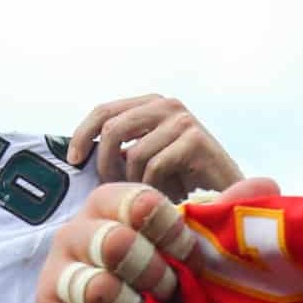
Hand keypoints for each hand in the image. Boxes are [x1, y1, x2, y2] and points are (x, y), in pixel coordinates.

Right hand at [37, 178, 281, 302]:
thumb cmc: (173, 293)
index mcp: (110, 205)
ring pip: (101, 290)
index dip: (174, 233)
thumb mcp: (202, 256)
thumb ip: (230, 217)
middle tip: (171, 294)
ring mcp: (57, 278)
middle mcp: (75, 233)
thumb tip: (265, 184)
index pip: (141, 202)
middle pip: (118, 243)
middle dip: (157, 275)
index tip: (192, 258)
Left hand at [67, 96, 240, 200]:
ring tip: (149, 197)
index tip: (73, 161)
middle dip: (105, 165)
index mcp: (150, 104)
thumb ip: (119, 149)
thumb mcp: (145, 159)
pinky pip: (155, 166)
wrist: (228, 195)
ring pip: (134, 154)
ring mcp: (183, 120)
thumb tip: (76, 152)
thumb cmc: (182, 183)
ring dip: (135, 183)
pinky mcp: (196, 138)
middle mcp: (166, 104)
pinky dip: (155, 188)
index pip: (104, 111)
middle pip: (112, 128)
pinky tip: (168, 197)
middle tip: (111, 190)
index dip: (82, 135)